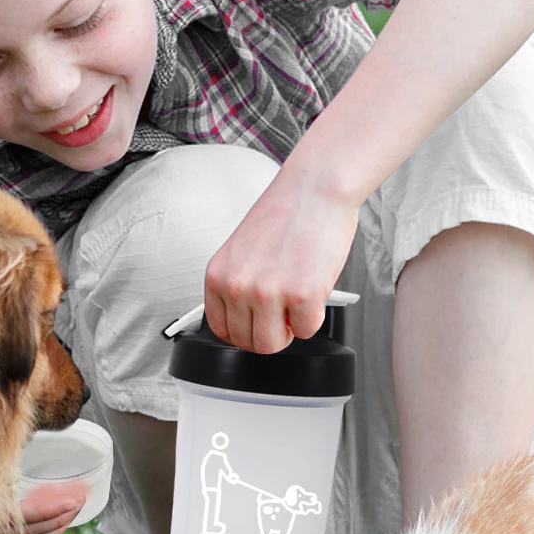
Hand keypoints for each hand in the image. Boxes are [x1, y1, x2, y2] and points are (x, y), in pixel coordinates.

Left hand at [203, 178, 360, 352]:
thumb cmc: (286, 212)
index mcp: (218, 276)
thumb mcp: (242, 251)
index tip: (258, 325)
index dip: (245, 332)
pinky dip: (314, 318)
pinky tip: (314, 292)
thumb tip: (246, 318)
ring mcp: (268, 294)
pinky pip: (306, 331)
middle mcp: (238, 287)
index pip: (221, 330)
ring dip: (289, 331)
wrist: (315, 189)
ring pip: (272, 344)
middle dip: (269, 333)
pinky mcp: (302, 296)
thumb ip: (239, 284)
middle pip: (248, 342)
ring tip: (297, 307)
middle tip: (284, 315)